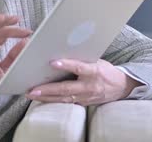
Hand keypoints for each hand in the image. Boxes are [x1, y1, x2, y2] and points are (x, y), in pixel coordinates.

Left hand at [25, 59, 140, 105]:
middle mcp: (89, 86)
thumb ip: (81, 58)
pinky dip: (52, 101)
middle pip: (66, 89)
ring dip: (46, 97)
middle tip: (33, 89)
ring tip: (31, 94)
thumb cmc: (105, 70)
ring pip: (63, 99)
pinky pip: (65, 103)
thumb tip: (61, 48)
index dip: (66, 65)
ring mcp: (85, 97)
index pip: (78, 67)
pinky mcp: (83, 103)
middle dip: (48, 90)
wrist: (121, 87)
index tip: (52, 62)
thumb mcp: (97, 61)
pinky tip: (41, 99)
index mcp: (94, 72)